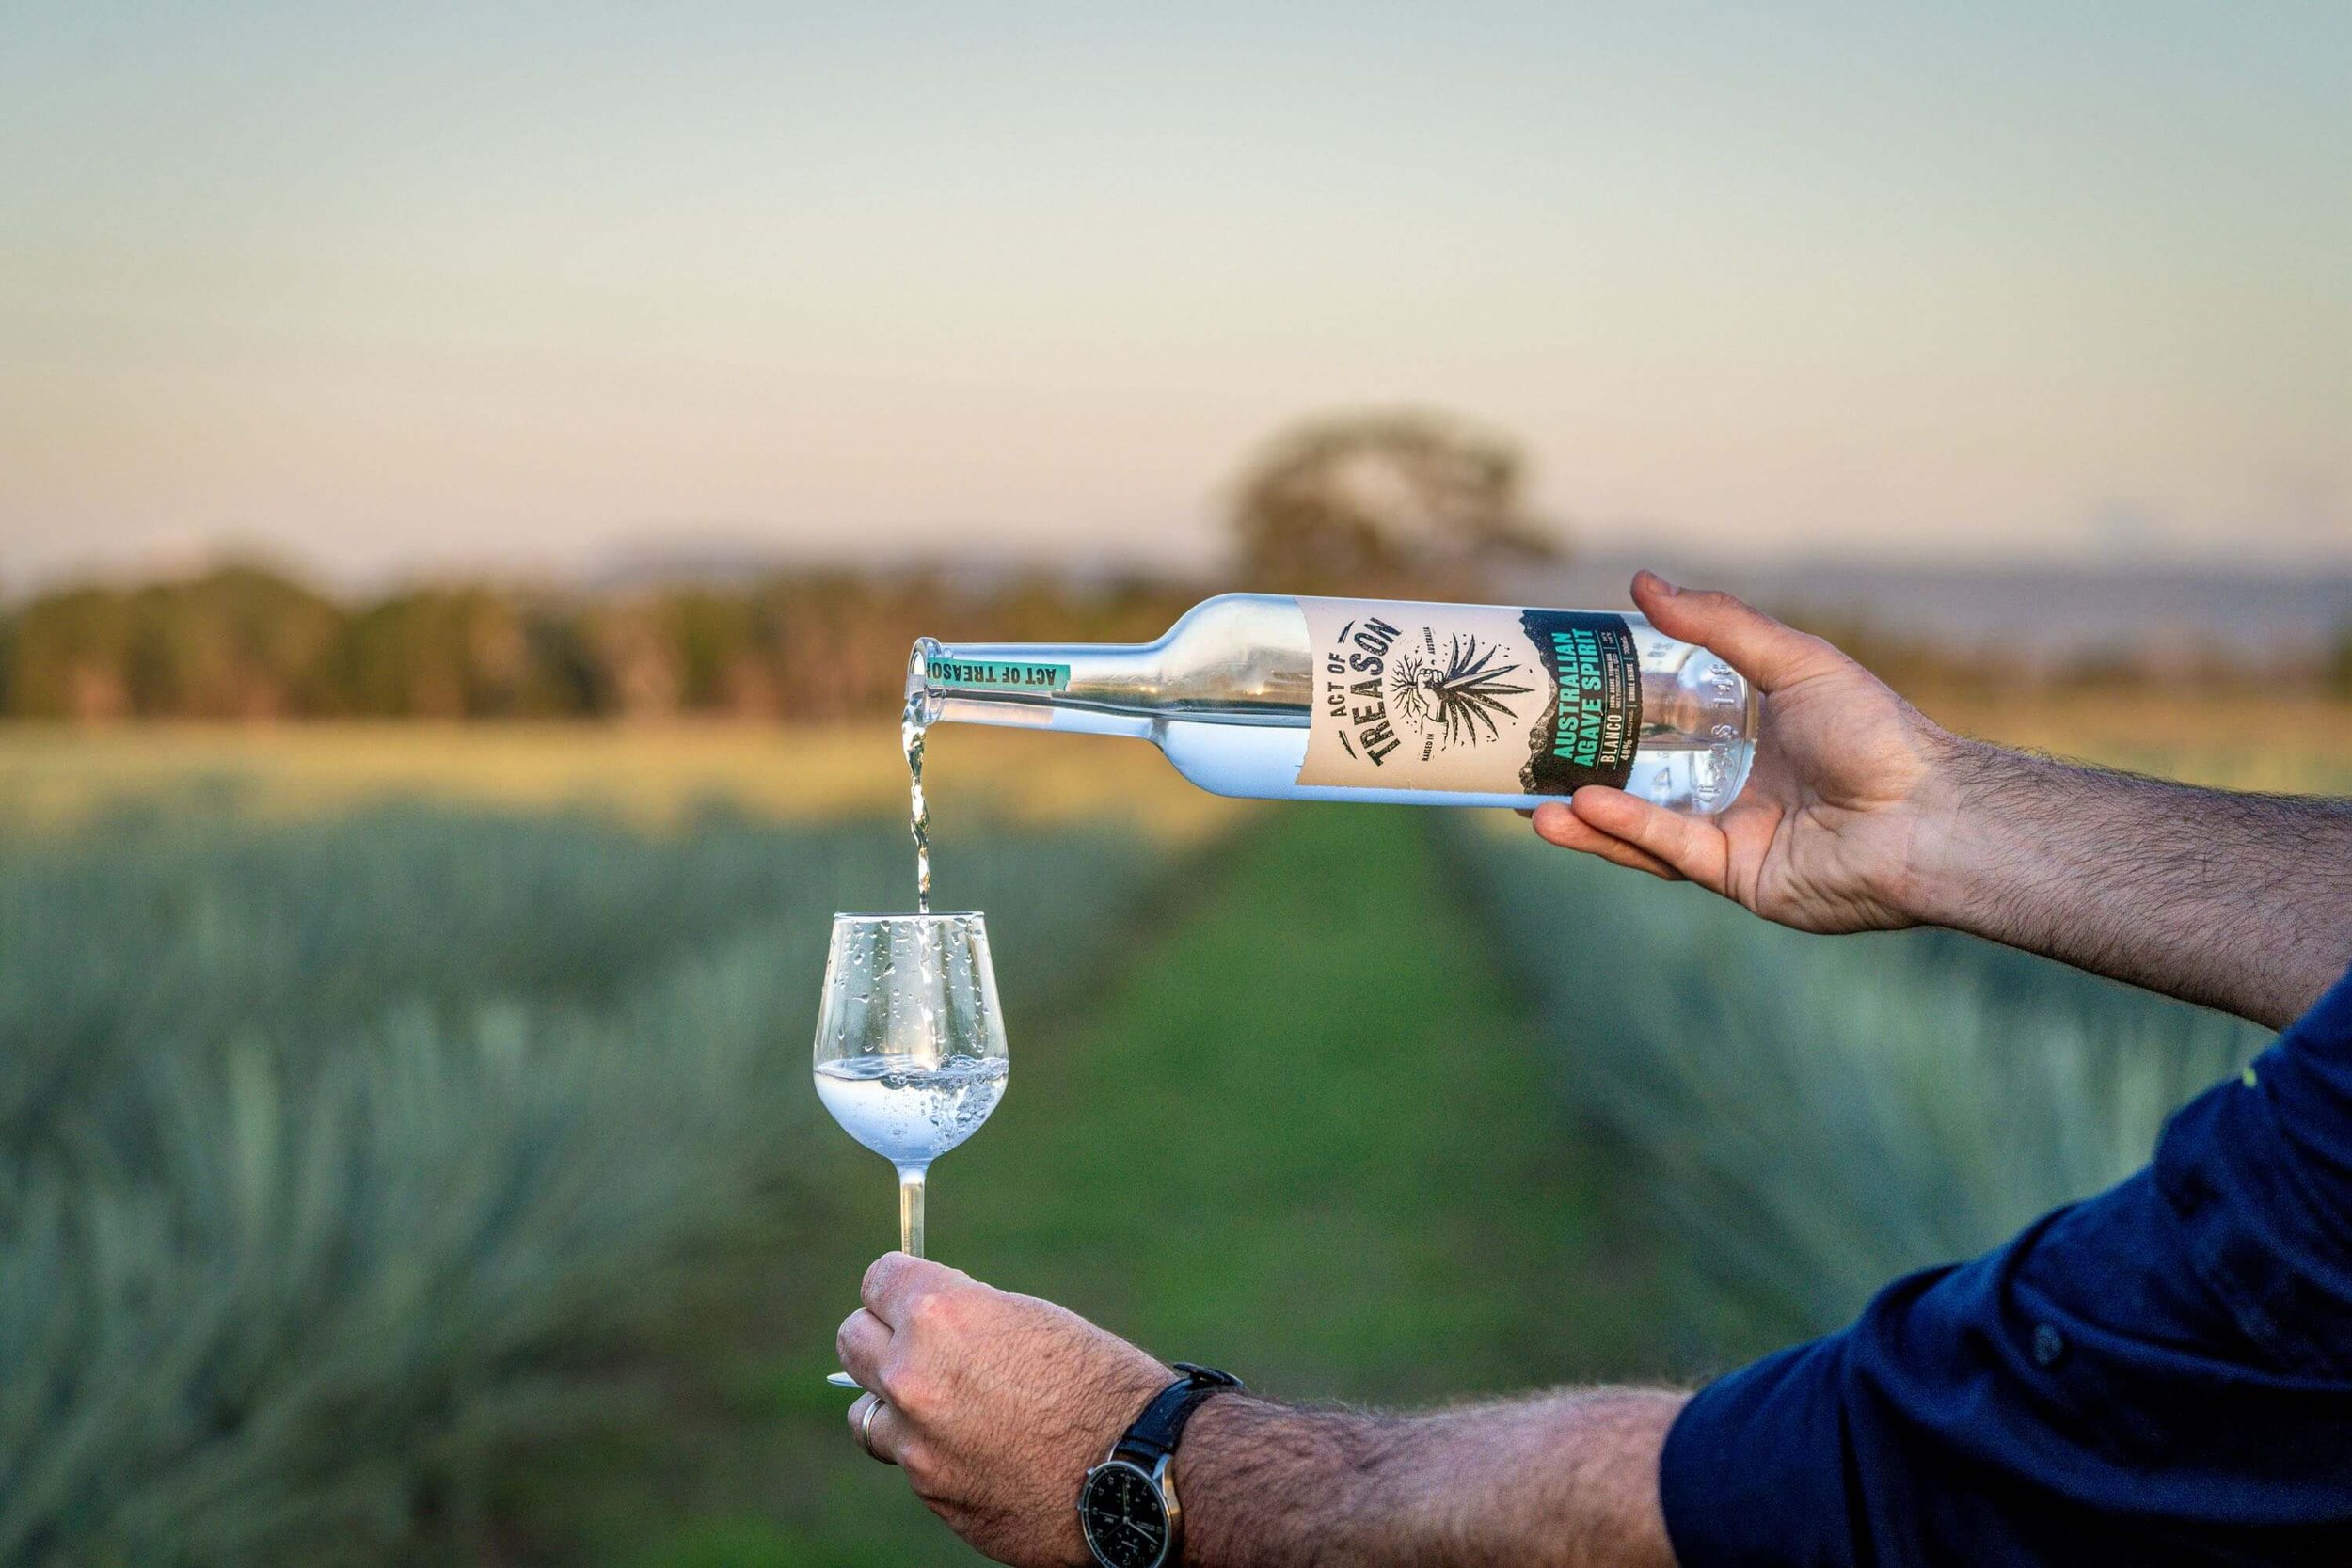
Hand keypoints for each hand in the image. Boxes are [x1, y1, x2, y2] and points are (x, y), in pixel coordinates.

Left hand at [837, 1253, 1172, 1566]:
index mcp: (940, 1316)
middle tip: (919, 1344)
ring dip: (893, 1404)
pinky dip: (931, 1452)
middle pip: (852, 1339)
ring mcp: (916, 1444)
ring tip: (944, 1406)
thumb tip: (926, 1321)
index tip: (913, 1294)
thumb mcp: (1031, 1319)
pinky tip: (980, 1449)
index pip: (877, 1279)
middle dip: (882, 1335)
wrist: (1136, 1473)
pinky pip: (907, 1461)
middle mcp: (913, 1377)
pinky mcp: (930, 1493)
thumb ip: (965, 1318)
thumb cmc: (1099, 1383)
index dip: (899, 1284)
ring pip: (865, 1411)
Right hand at [1531, 571, 1954, 932]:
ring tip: (1525, 804)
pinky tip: (1581, 807)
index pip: (1663, 725)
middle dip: (1578, 777)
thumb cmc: (1877, 734)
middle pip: (1639, 782)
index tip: (1560, 697)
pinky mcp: (1734, 877)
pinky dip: (1625, 829)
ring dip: (1584, 816)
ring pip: (1640, 827)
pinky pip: (1668, 851)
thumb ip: (1717, 624)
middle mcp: (1732, 789)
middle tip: (1522, 760)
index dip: (1611, 715)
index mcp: (1747, 738)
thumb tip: (1640, 582)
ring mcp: (1730, 837)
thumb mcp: (1793, 660)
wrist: (1928, 814)